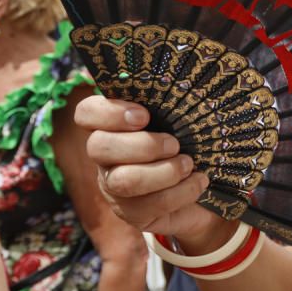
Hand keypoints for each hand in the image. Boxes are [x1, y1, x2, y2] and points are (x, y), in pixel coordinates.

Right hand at [75, 96, 214, 241]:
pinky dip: (181, 192)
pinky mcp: (132, 214)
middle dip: (142, 145)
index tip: (143, 116)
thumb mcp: (183, 120)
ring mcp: (114, 188)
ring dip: (163, 171)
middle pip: (98, 147)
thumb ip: (171, 103)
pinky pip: (149, 205)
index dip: (108, 113)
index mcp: (113, 126)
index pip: (86, 113)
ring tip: (188, 164)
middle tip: (175, 144)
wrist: (205, 187)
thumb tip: (182, 75)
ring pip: (123, 180)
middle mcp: (106, 157)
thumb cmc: (191, 143)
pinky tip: (199, 181)